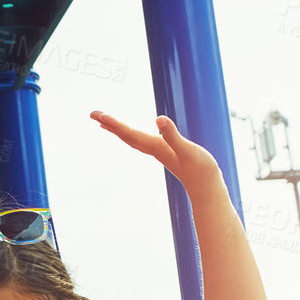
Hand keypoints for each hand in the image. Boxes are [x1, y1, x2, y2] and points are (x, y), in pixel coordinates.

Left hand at [90, 111, 223, 189]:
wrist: (206, 186)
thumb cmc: (200, 168)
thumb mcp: (187, 149)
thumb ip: (172, 135)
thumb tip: (159, 120)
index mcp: (156, 146)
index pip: (130, 133)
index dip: (115, 123)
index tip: (99, 115)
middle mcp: (153, 148)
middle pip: (125, 135)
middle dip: (109, 124)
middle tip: (92, 113)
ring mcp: (158, 151)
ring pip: (131, 138)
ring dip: (117, 129)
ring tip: (103, 122)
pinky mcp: (164, 152)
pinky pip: (141, 141)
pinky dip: (131, 134)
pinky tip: (131, 132)